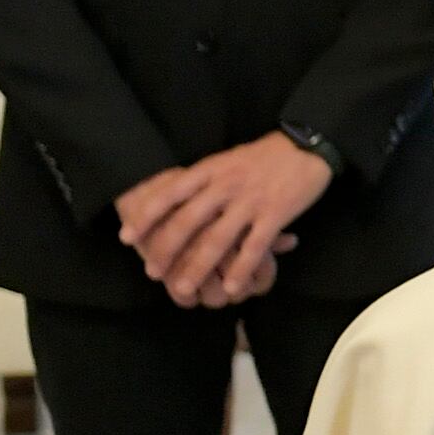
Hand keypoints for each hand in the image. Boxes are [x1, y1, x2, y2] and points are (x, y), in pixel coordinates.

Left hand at [115, 132, 331, 307]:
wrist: (307, 145)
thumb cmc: (264, 155)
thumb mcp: (226, 159)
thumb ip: (204, 179)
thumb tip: (174, 197)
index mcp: (210, 170)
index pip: (170, 194)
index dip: (146, 217)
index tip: (127, 238)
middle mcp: (226, 186)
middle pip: (188, 221)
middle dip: (166, 249)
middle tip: (152, 272)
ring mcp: (250, 201)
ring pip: (217, 239)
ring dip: (198, 267)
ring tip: (183, 289)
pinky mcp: (276, 214)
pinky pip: (254, 247)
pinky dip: (242, 269)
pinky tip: (232, 287)